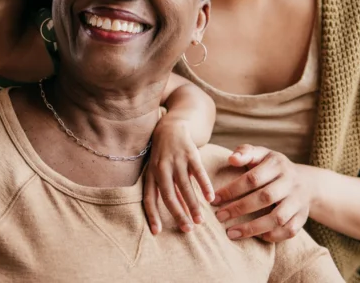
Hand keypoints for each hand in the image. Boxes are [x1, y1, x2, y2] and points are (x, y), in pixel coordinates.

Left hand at [142, 118, 214, 234]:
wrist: (171, 127)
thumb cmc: (164, 156)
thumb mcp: (158, 172)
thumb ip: (166, 190)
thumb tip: (179, 214)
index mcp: (151, 175)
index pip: (148, 198)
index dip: (152, 215)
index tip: (157, 232)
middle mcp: (161, 168)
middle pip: (168, 195)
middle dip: (178, 214)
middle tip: (187, 229)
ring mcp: (176, 160)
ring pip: (184, 186)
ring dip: (193, 204)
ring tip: (200, 220)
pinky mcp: (190, 153)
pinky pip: (198, 172)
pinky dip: (204, 185)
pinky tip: (210, 198)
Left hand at [212, 144, 313, 242]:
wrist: (306, 182)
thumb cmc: (272, 167)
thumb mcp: (261, 154)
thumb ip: (245, 153)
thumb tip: (232, 159)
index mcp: (277, 165)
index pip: (253, 178)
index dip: (232, 189)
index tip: (214, 199)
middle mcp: (290, 182)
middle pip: (265, 197)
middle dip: (239, 208)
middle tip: (219, 216)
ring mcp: (298, 201)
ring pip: (278, 218)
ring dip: (253, 228)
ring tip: (231, 233)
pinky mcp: (302, 217)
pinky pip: (289, 230)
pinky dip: (272, 236)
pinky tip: (255, 237)